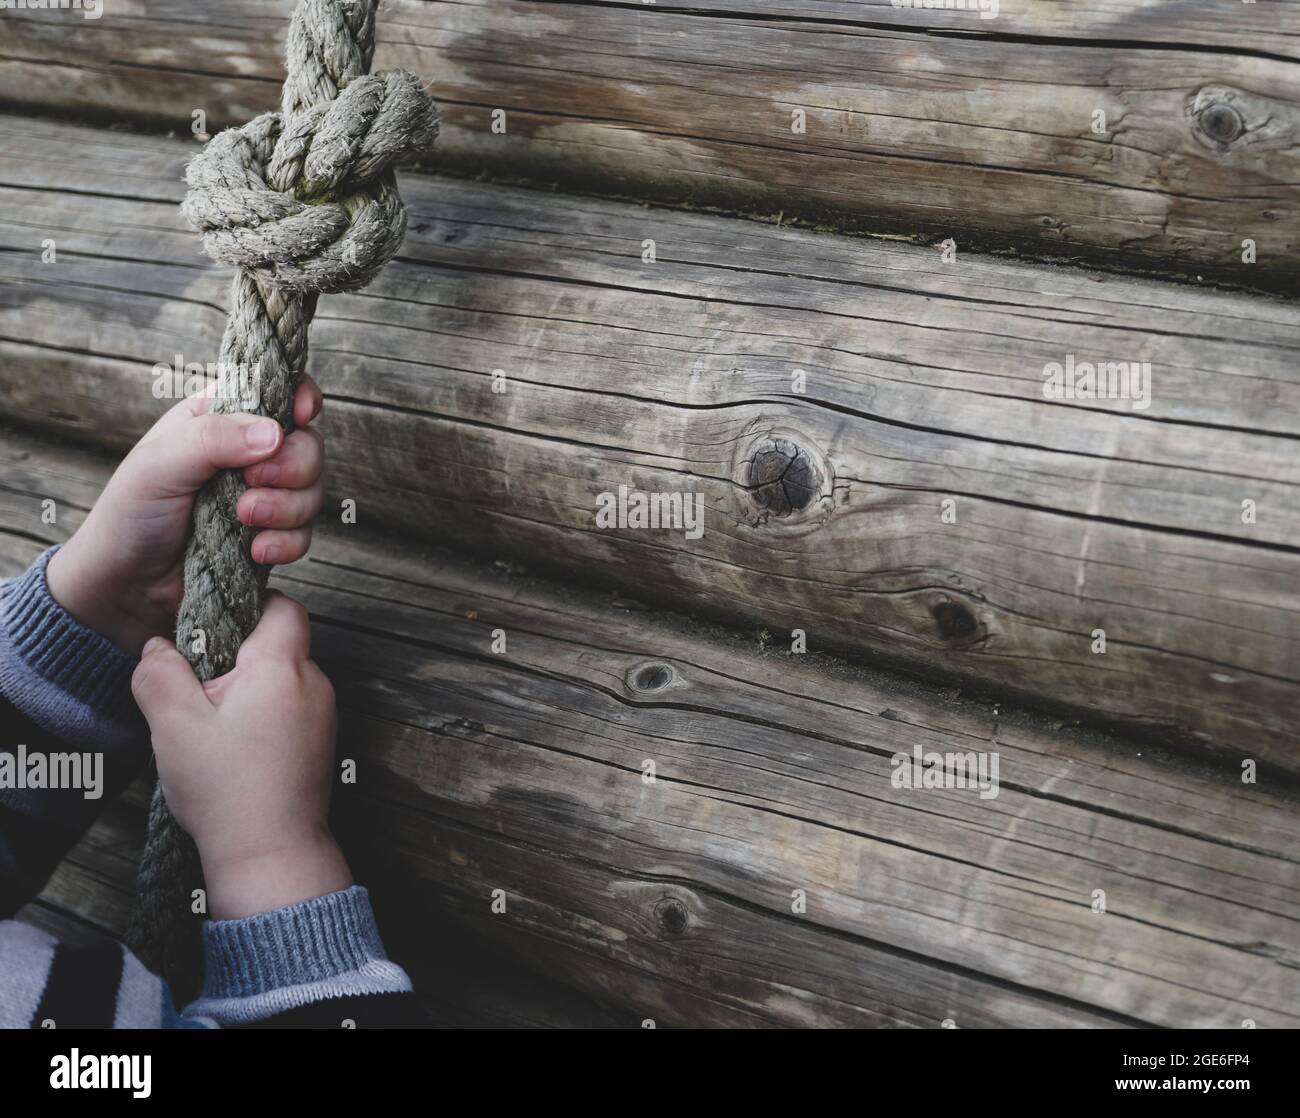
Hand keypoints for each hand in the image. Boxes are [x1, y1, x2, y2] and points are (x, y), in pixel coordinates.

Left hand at [46, 379, 324, 655]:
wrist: (127, 586)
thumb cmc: (131, 513)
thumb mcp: (160, 463)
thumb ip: (213, 439)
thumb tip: (274, 433)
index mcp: (221, 417)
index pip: (277, 390)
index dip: (299, 398)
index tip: (299, 416)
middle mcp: (249, 452)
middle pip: (307, 444)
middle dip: (292, 467)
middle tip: (252, 484)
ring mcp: (264, 495)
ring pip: (312, 491)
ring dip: (286, 509)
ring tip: (244, 520)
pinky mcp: (271, 535)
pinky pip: (304, 533)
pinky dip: (287, 543)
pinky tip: (256, 552)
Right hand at [130, 593, 351, 918]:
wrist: (271, 855)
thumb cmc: (227, 791)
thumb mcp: (173, 724)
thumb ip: (159, 672)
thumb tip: (156, 646)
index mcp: (283, 668)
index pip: (280, 606)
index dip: (246, 605)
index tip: (210, 624)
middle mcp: (313, 684)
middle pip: (277, 642)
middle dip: (236, 652)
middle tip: (198, 682)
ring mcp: (322, 714)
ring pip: (281, 677)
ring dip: (246, 687)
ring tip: (211, 722)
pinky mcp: (319, 741)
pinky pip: (288, 707)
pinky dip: (260, 714)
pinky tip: (230, 745)